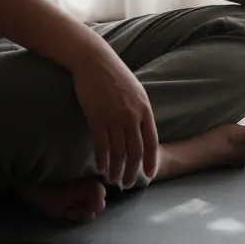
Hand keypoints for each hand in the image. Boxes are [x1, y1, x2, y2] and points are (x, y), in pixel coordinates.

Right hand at [70, 51, 158, 188]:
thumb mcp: (135, 90)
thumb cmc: (114, 74)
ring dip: (116, 169)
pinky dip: (102, 159)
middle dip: (132, 171)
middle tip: (127, 184)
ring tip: (113, 180)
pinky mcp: (96, 117)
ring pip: (118, 151)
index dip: (150, 160)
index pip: (151, 141)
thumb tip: (142, 129)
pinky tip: (101, 168)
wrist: (94, 60)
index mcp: (144, 109)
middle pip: (135, 151)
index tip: (148, 175)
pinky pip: (101, 144)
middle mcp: (132, 115)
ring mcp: (114, 117)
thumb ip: (140, 110)